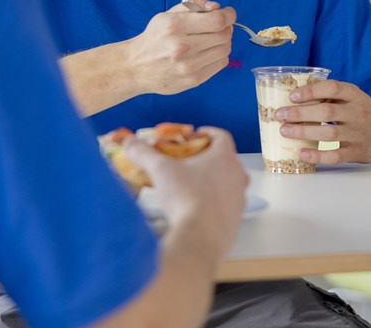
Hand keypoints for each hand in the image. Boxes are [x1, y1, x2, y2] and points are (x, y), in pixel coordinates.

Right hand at [123, 127, 247, 255]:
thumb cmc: (186, 196)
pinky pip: (226, 207)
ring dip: (212, 183)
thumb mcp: (161, 171)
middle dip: (207, 160)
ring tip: (190, 188)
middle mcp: (238, 176)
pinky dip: (213, 205)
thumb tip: (130, 143)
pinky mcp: (236, 221)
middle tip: (188, 163)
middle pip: (225, 161)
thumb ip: (145, 154)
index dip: (207, 133)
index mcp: (225, 158)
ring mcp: (240, 200)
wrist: (200, 238)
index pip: (221, 136)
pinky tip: (196, 211)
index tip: (194, 135)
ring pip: (228, 185)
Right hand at [125, 0, 234, 94]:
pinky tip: (207, 53)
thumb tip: (217, 7)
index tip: (228, 13)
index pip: (217, 20)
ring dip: (224, 42)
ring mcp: (188, 66)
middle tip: (218, 26)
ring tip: (211, 40)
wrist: (136, 67)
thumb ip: (194, 4)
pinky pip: (221, 64)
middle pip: (224, 35)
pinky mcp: (194, 80)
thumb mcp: (168, 14)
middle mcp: (182, 47)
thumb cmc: (156, 37)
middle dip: (226, 27)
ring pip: (225, 49)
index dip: (229, 15)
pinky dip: (219, 55)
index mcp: (175, 26)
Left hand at [272, 79, 370, 163]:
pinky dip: (317, 155)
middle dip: (300, 114)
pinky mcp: (357, 152)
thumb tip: (295, 97)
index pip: (332, 88)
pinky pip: (335, 156)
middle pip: (327, 112)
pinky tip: (301, 153)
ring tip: (285, 131)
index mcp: (354, 95)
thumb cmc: (362, 110)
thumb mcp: (352, 96)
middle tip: (280, 115)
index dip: (311, 91)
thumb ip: (330, 95)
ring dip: (304, 132)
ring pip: (329, 133)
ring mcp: (358, 134)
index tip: (292, 96)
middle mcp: (358, 113)